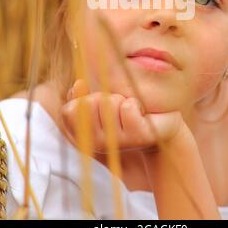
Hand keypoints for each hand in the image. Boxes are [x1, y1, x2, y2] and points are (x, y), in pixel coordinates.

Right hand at [61, 80, 184, 153]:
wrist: (158, 121)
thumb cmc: (124, 109)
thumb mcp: (99, 101)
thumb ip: (81, 95)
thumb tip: (78, 84)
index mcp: (84, 134)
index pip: (68, 111)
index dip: (83, 99)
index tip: (97, 103)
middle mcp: (97, 143)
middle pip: (88, 103)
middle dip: (103, 96)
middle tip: (116, 106)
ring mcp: (117, 143)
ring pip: (109, 103)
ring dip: (121, 98)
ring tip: (130, 109)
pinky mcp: (138, 138)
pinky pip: (128, 108)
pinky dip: (136, 103)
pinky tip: (142, 113)